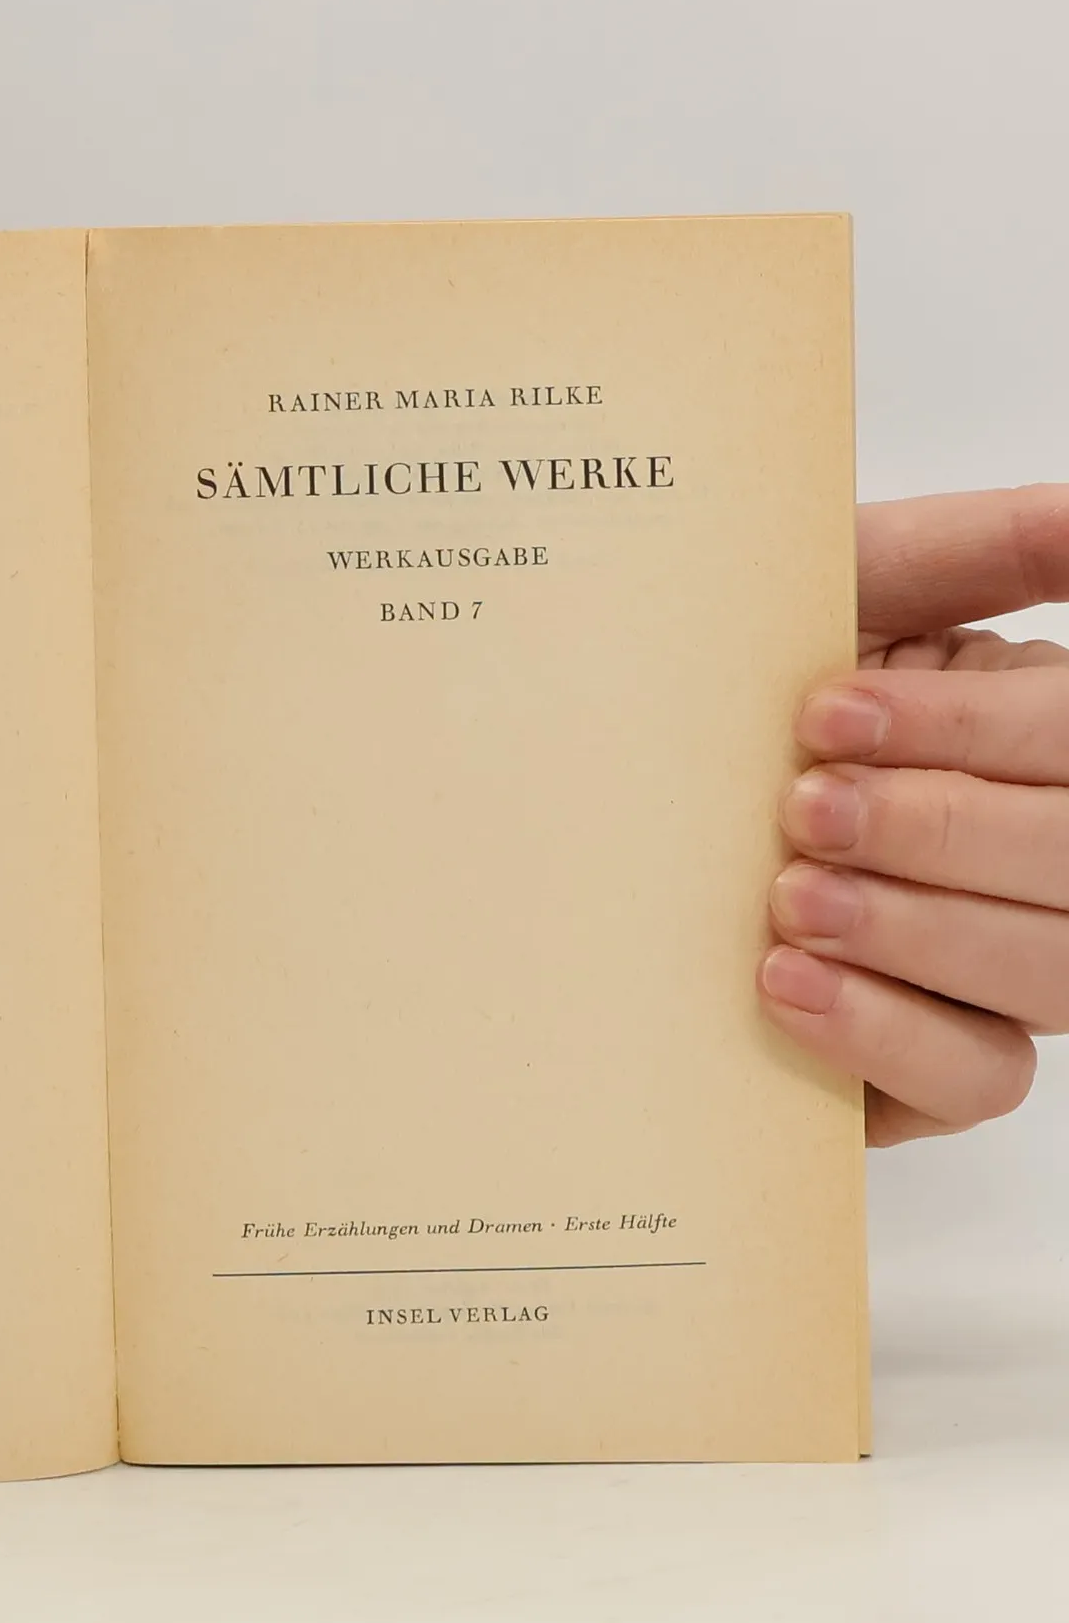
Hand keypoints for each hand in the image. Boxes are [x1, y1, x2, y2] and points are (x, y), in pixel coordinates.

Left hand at [760, 486, 1068, 1144]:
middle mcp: (1039, 852)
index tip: (824, 713)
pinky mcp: (934, 1066)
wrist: (599, 793)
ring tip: (786, 899)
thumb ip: (968, 548)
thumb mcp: (829, 591)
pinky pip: (981, 1074)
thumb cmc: (720, 687)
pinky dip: (890, 1030)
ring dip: (918, 930)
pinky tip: (785, 984)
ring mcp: (998, 967)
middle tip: (802, 809)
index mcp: (1029, 733)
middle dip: (938, 829)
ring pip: (1056, 970)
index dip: (967, 727)